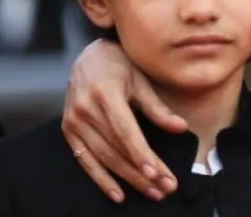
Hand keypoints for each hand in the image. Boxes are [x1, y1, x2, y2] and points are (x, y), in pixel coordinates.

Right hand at [61, 40, 186, 201]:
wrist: (88, 57)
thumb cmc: (121, 65)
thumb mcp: (141, 80)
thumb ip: (158, 108)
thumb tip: (181, 128)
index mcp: (105, 94)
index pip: (125, 132)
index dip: (141, 155)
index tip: (158, 173)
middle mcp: (85, 110)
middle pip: (116, 150)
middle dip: (141, 173)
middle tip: (164, 188)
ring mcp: (74, 122)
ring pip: (103, 159)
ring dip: (128, 179)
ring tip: (151, 192)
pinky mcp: (69, 131)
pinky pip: (85, 161)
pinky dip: (101, 179)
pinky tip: (118, 194)